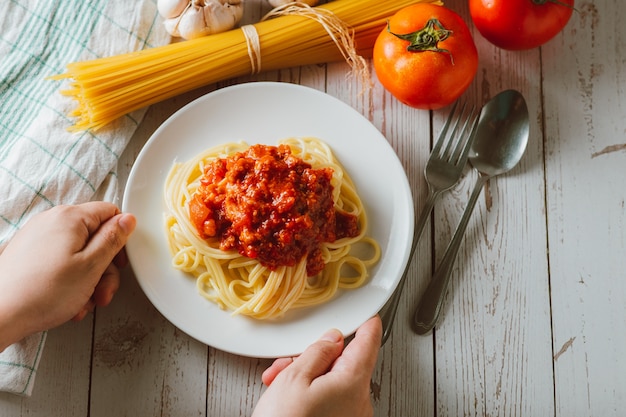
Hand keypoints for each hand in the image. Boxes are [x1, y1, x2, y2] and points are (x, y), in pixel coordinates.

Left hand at [0, 202, 135, 349]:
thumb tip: (128, 220)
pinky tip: (69, 300)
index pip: (110, 212)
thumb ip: (113, 239)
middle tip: (103, 292)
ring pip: (79, 253)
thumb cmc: (42, 292)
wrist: (0, 314)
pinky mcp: (29, 254)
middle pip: (95, 237)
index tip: (119, 262)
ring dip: (89, 279)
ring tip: (83, 302)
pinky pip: (61, 261)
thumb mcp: (92, 265)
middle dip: (104, 268)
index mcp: (69, 217)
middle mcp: (51, 221)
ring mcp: (38, 237)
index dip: (121, 238)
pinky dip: (70, 279)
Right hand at [252, 315, 381, 416]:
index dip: (367, 326)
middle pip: (343, 365)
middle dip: (314, 359)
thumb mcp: (295, 378)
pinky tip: (286, 400)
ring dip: (306, 379)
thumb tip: (332, 340)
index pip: (368, 343)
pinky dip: (310, 397)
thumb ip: (317, 352)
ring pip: (332, 383)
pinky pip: (330, 403)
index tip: (369, 316)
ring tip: (278, 387)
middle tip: (288, 365)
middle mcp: (359, 403)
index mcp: (353, 383)